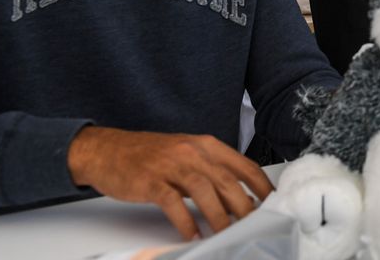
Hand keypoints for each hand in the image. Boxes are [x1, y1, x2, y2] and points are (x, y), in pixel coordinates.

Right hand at [67, 126, 273, 239]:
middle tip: (254, 226)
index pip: (243, 164)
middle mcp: (192, 152)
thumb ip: (211, 172)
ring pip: (204, 190)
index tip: (273, 202)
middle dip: (244, 206)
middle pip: (227, 180)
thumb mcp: (186, 155)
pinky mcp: (150, 181)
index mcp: (205, 145)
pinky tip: (192, 235)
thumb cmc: (150, 156)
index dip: (261, 185)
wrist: (107, 150)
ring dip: (218, 216)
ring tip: (226, 235)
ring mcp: (171, 165)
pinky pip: (173, 203)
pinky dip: (185, 221)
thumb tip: (238, 199)